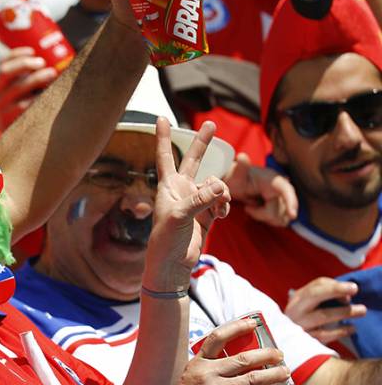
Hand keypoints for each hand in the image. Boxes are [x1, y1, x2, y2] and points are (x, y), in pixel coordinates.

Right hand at [0, 47, 58, 129]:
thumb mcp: (13, 99)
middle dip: (25, 63)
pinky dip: (39, 97)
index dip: (17, 54)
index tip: (32, 50)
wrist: (3, 148)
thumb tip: (56, 69)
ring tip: (52, 74)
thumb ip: (26, 84)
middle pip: (7, 71)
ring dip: (37, 78)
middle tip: (43, 62)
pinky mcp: (11, 122)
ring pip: (18, 88)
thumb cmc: (17, 117)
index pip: (2, 64)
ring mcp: (2, 109)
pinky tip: (50, 95)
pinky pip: (26, 106)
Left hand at [143, 119, 230, 291]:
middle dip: (203, 143)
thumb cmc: (166, 240)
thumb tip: (221, 186)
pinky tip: (221, 216)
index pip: (164, 156)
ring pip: (216, 185)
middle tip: (211, 124)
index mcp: (168, 186)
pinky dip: (225, 206)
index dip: (162, 137)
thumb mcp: (180, 217)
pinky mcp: (207, 215)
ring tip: (220, 208)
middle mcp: (181, 190)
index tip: (159, 117)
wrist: (172, 266)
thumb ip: (200, 199)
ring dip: (222, 193)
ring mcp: (196, 201)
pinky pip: (222, 201)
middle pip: (193, 160)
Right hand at [155, 318, 291, 384]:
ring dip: (274, 374)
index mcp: (198, 363)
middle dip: (266, 354)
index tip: (253, 323)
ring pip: (253, 379)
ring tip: (285, 371)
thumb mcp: (191, 377)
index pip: (217, 338)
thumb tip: (237, 365)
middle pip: (243, 359)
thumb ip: (209, 369)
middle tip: (279, 354)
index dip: (237, 327)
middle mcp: (207, 375)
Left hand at [224, 153, 298, 226]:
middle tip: (247, 207)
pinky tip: (257, 211)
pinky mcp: (282, 207)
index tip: (293, 215)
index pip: (286, 190)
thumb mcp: (235, 174)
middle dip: (262, 213)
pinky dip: (267, 219)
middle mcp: (282, 189)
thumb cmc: (236, 178)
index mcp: (273, 179)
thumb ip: (240, 167)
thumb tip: (242, 156)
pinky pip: (280, 221)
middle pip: (280, 210)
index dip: (291, 202)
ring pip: (281, 218)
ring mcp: (283, 199)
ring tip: (251, 207)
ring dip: (264, 217)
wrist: (238, 183)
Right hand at [286, 278, 366, 343]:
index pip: (316, 286)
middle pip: (314, 294)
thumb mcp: (311, 307)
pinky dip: (341, 331)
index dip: (335, 285)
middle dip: (335, 290)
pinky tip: (352, 328)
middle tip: (354, 289)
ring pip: (323, 315)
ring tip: (361, 310)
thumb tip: (346, 298)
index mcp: (298, 299)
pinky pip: (325, 334)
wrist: (290, 344)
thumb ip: (326, 298)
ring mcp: (298, 325)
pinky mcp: (304, 340)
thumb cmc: (308, 321)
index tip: (354, 288)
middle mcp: (295, 309)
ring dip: (344, 311)